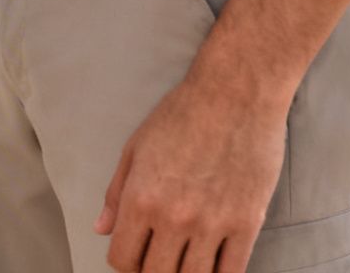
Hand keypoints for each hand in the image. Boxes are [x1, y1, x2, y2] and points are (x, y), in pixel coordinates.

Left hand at [95, 78, 285, 272]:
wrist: (236, 93)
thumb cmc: (182, 114)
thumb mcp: (135, 148)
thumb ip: (116, 194)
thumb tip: (102, 229)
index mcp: (141, 198)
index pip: (122, 260)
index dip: (124, 263)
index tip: (133, 255)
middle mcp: (174, 218)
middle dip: (151, 272)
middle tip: (159, 258)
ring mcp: (212, 224)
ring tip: (184, 260)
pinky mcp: (247, 223)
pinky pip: (231, 272)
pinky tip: (214, 263)